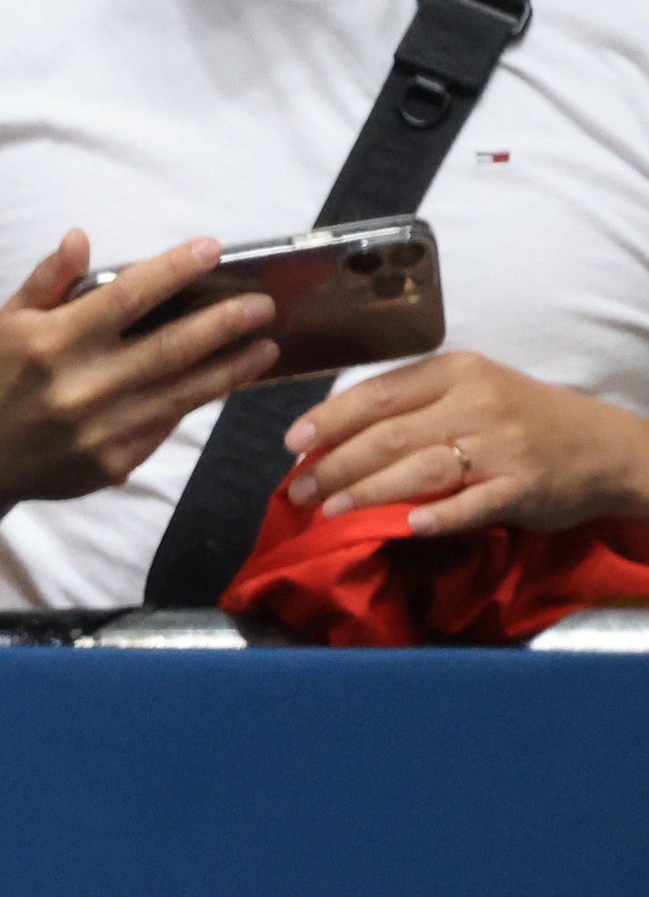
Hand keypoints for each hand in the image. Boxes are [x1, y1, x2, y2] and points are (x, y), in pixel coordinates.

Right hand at [0, 231, 280, 506]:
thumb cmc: (1, 376)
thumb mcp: (11, 320)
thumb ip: (47, 279)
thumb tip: (81, 237)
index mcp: (52, 342)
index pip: (126, 297)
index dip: (173, 270)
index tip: (212, 249)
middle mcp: (80, 385)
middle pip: (170, 348)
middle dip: (223, 323)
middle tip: (262, 305)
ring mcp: (101, 428)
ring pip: (182, 392)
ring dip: (231, 368)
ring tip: (266, 345)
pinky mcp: (115, 462)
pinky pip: (168, 425)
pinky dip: (200, 400)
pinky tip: (226, 382)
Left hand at [280, 350, 648, 535]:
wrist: (603, 446)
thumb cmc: (520, 417)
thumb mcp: (470, 392)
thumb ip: (413, 406)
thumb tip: (336, 434)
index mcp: (456, 371)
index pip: (378, 394)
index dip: (330, 419)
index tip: (293, 442)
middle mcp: (477, 403)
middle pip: (389, 435)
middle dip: (336, 465)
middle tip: (300, 490)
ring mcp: (503, 445)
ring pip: (420, 469)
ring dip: (368, 492)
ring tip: (330, 509)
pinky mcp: (525, 485)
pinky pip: (475, 502)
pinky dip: (441, 514)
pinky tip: (410, 525)